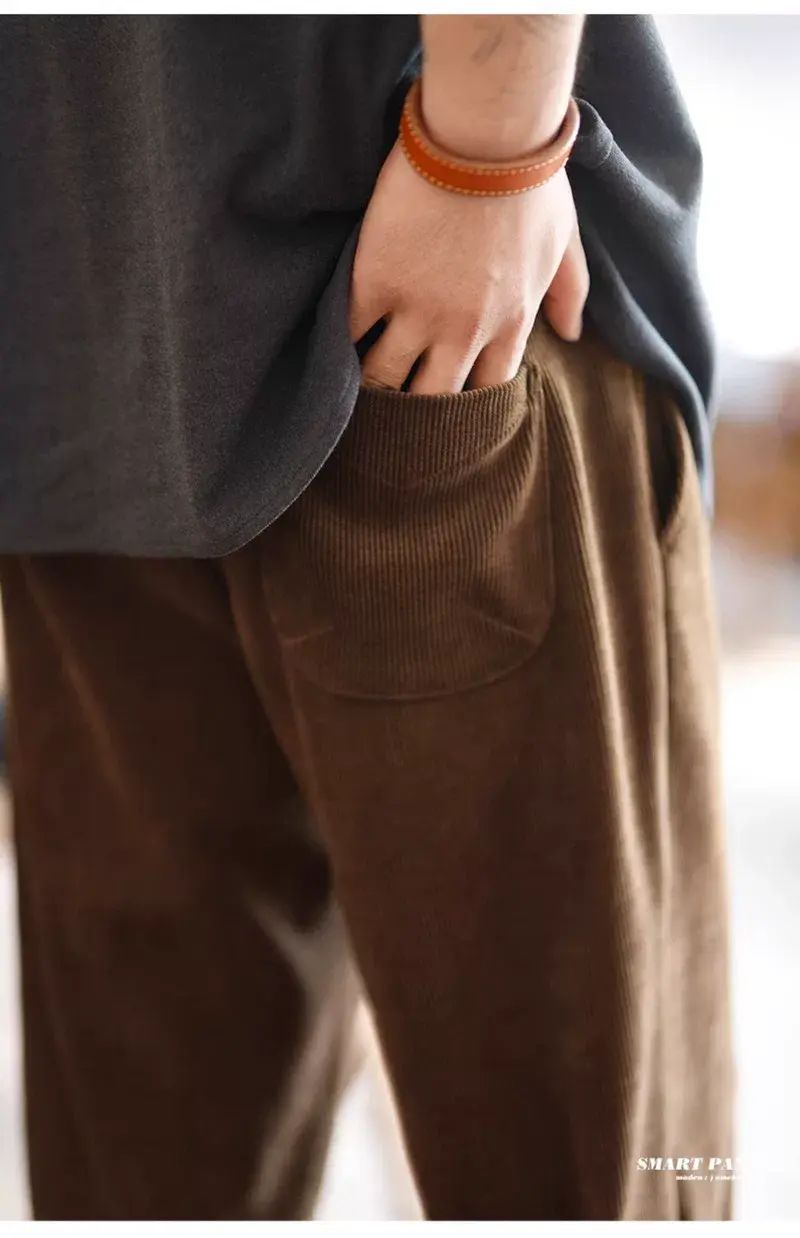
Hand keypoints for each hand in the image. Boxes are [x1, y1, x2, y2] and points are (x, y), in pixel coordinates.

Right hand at [349, 139, 588, 394]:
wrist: (485, 133)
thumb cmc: (531, 179)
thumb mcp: (566, 240)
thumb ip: (569, 293)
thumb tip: (571, 334)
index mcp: (510, 324)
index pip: (488, 391)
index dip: (468, 401)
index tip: (450, 396)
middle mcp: (464, 331)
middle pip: (433, 399)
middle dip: (417, 407)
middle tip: (398, 404)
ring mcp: (416, 310)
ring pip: (385, 377)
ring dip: (374, 382)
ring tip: (359, 382)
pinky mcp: (375, 283)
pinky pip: (350, 332)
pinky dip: (341, 341)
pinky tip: (335, 343)